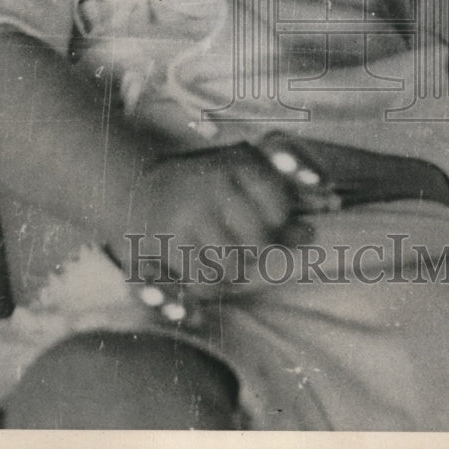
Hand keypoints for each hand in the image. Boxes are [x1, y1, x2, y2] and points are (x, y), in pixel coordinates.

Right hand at [110, 143, 310, 307]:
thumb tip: (311, 234)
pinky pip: (202, 282)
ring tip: (219, 256)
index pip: (279, 207)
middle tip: (241, 243)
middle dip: (256, 251)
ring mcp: (188, 213)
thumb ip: (280, 199)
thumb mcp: (242, 174)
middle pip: (259, 243)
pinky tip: (200, 269)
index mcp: (237, 163)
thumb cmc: (205, 184)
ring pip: (232, 267)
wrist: (137, 184)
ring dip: (229, 271)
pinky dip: (206, 286)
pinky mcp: (166, 241)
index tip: (265, 218)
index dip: (278, 221)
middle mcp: (213, 185)